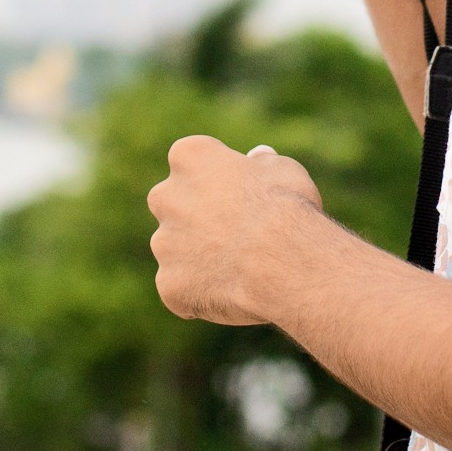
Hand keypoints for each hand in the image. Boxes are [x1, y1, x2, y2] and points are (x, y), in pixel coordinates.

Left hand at [146, 135, 327, 324]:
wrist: (282, 262)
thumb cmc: (287, 209)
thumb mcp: (283, 170)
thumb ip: (263, 164)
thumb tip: (258, 159)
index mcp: (190, 157)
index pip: (190, 161)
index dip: (215, 179)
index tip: (238, 193)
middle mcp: (165, 196)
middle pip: (173, 204)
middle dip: (194, 216)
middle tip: (234, 234)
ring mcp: (164, 243)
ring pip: (175, 250)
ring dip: (198, 257)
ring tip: (241, 269)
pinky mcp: (169, 284)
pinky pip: (181, 289)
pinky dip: (200, 293)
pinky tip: (233, 293)